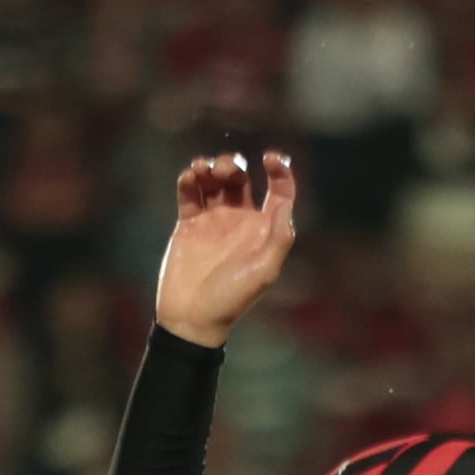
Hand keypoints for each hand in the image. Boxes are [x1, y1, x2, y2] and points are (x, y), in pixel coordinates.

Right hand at [155, 149, 298, 348]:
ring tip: (203, 171)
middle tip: (224, 169)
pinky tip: (189, 179)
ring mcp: (213, 220)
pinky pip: (189, 192)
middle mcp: (241, 221)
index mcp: (264, 229)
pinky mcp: (189, 223)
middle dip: (233, 164)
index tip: (270, 158)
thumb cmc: (231, 299)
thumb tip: (285, 204)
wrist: (192, 316)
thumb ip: (279, 238)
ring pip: (214, 180)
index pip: (278, 191)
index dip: (280, 170)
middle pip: (241, 178)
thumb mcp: (264, 271)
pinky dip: (189, 179)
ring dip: (210, 167)